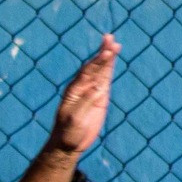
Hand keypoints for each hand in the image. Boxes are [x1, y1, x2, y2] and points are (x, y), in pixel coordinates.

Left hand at [49, 34, 120, 156]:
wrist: (68, 144)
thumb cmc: (68, 132)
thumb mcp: (75, 118)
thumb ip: (85, 102)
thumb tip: (97, 89)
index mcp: (73, 90)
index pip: (87, 71)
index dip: (97, 61)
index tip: (106, 51)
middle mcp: (82, 87)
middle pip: (94, 67)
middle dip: (102, 53)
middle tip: (110, 38)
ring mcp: (91, 91)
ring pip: (101, 71)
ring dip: (107, 58)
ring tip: (114, 43)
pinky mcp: (99, 98)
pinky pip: (105, 81)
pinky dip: (109, 69)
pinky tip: (112, 59)